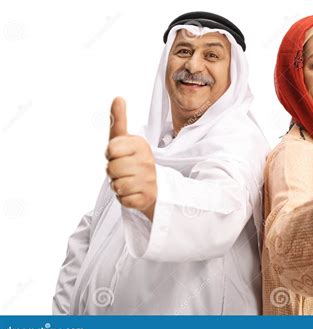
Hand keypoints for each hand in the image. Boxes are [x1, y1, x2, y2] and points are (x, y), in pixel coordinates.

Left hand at [106, 97, 156, 220]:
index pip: (110, 149)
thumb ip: (118, 121)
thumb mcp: (126, 140)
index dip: (111, 154)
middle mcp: (147, 161)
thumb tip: (118, 98)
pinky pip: (123, 199)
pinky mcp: (147, 198)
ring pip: (116, 185)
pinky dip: (124, 198)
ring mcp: (149, 180)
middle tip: (125, 171)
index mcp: (140, 144)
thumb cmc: (135, 161)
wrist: (156, 186)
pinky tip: (134, 193)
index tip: (121, 155)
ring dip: (118, 186)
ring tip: (129, 182)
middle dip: (114, 173)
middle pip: (111, 169)